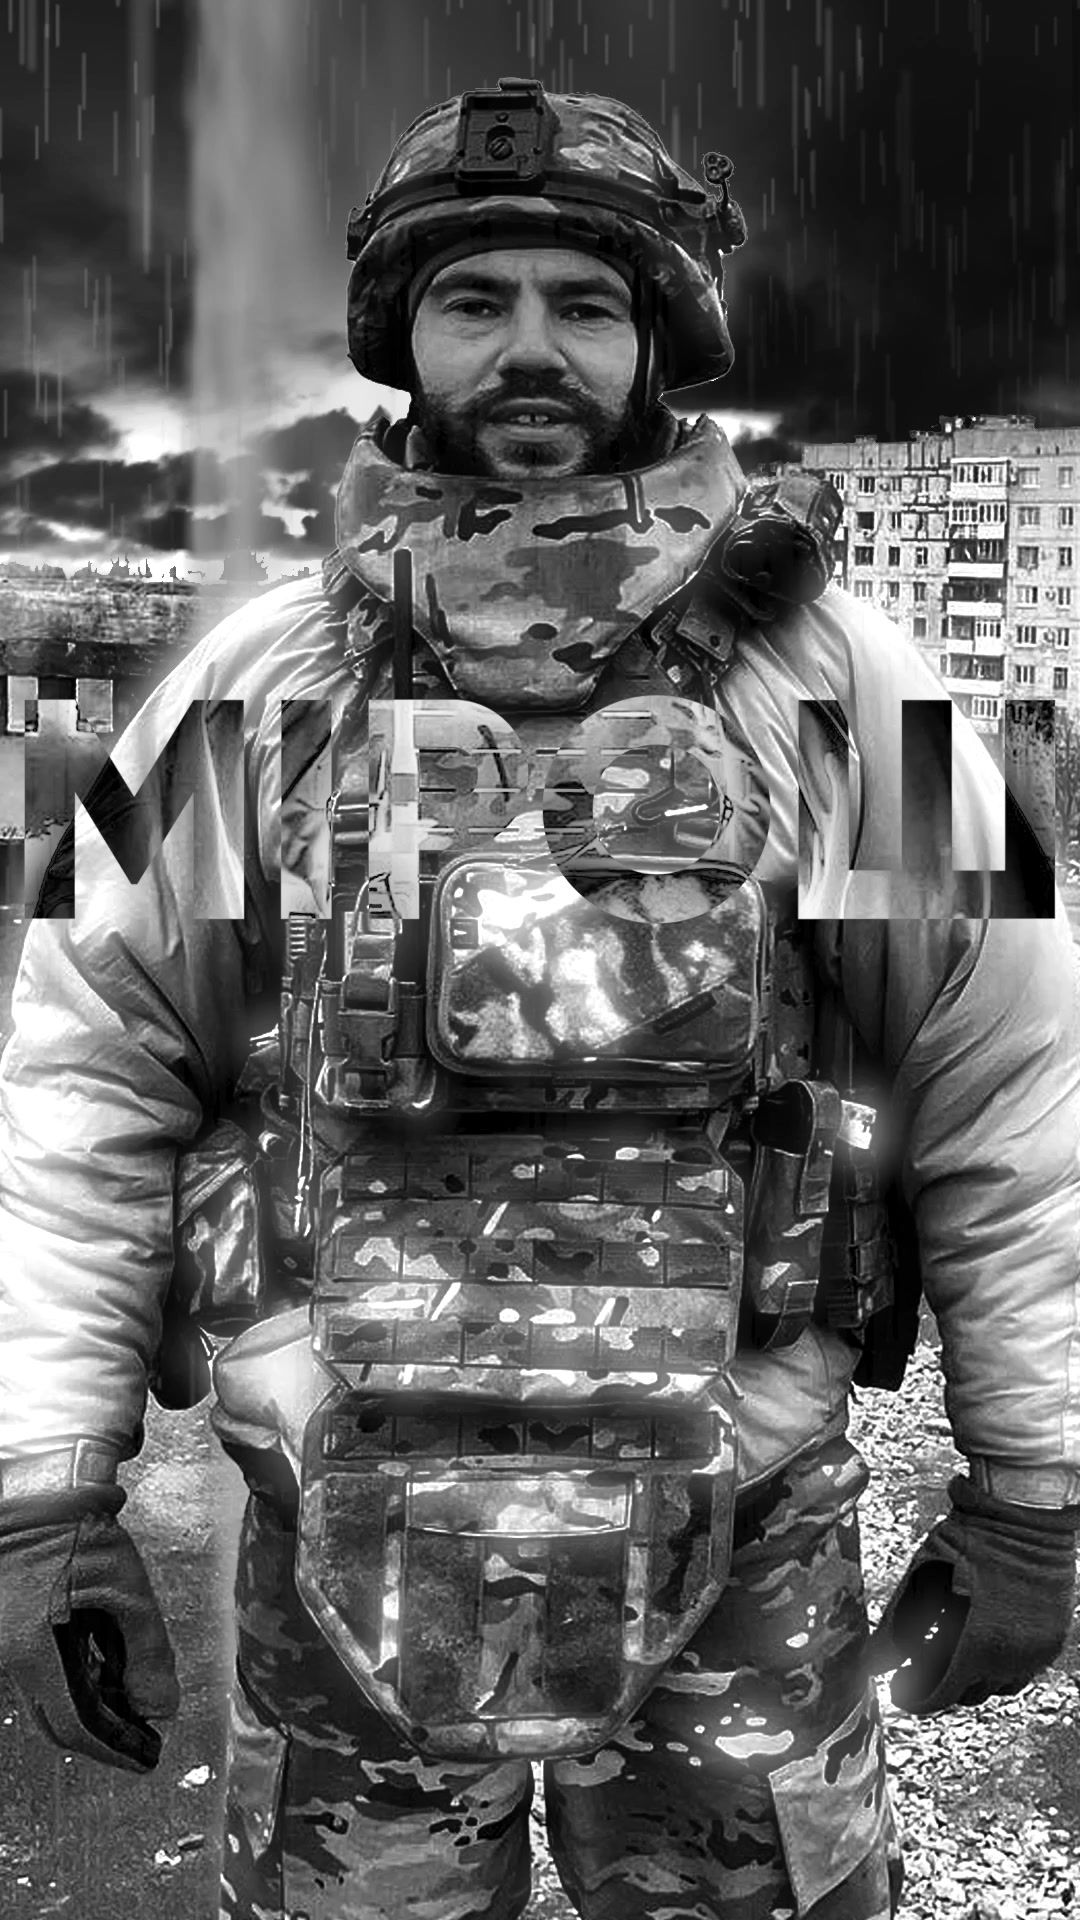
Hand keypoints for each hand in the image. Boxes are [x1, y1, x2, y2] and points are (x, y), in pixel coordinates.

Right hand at [0, 1490, 178, 1771]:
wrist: (39, 1491)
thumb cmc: (82, 1532)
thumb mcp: (127, 1591)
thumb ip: (146, 1654)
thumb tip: (159, 1709)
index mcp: (33, 1651)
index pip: (75, 1726)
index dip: (115, 1747)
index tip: (146, 1756)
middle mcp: (8, 1656)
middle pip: (57, 1718)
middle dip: (104, 1730)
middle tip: (143, 1730)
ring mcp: (1, 1646)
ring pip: (47, 1696)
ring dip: (88, 1704)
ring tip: (130, 1695)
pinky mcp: (5, 1631)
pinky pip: (37, 1673)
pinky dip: (70, 1680)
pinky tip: (101, 1669)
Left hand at [869, 1475, 1077, 1715]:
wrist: (1021, 1514)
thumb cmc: (968, 1541)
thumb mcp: (922, 1582)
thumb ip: (896, 1630)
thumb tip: (871, 1665)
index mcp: (976, 1648)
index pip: (940, 1696)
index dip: (914, 1697)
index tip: (898, 1689)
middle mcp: (1010, 1659)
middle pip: (967, 1694)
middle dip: (938, 1684)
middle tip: (916, 1664)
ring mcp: (1035, 1651)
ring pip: (997, 1686)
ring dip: (970, 1678)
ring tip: (946, 1653)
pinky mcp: (1051, 1638)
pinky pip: (1021, 1670)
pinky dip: (997, 1665)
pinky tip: (976, 1642)